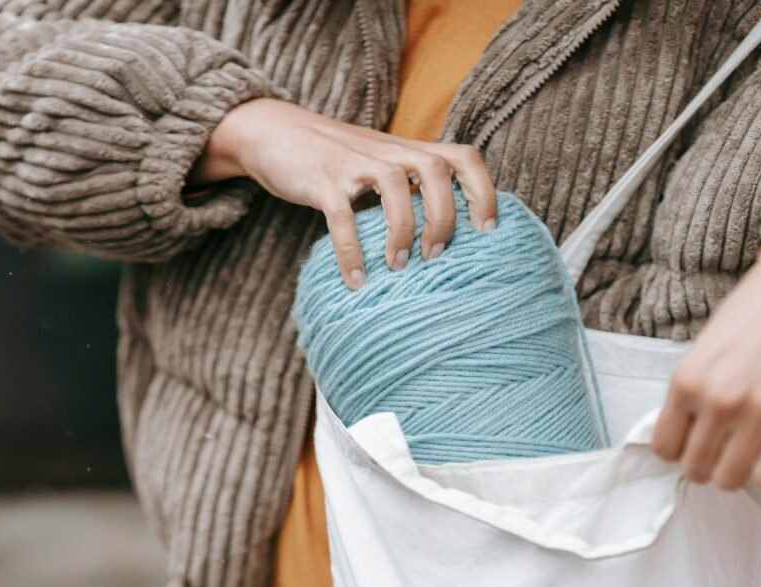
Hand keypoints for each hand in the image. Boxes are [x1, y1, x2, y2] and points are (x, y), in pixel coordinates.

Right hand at [189, 98, 497, 287]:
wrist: (273, 132)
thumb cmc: (335, 159)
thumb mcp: (379, 163)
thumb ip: (410, 185)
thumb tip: (443, 234)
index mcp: (408, 149)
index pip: (463, 157)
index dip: (483, 191)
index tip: (487, 231)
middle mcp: (388, 151)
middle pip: (437, 171)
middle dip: (444, 217)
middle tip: (435, 255)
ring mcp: (354, 163)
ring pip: (396, 186)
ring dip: (403, 231)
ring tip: (397, 267)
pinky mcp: (321, 180)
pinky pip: (342, 217)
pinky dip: (351, 251)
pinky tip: (355, 280)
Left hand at [651, 237, 760, 488]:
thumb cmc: (759, 309)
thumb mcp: (707, 348)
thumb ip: (694, 392)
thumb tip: (686, 435)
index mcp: (687, 380)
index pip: (665, 447)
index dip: (678, 450)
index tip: (690, 444)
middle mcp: (719, 401)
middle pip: (696, 468)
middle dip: (705, 463)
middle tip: (720, 449)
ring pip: (732, 479)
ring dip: (736, 469)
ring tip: (745, 449)